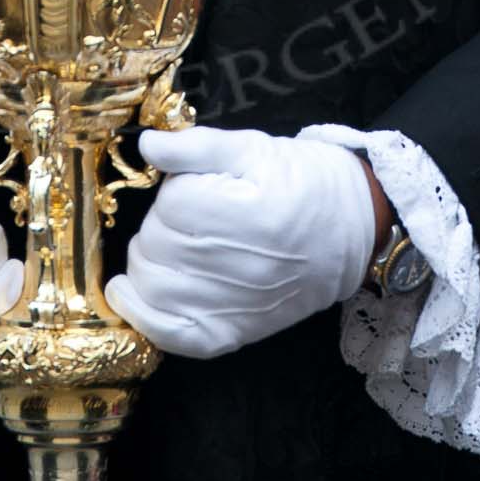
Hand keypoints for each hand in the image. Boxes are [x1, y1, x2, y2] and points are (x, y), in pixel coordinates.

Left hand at [104, 127, 376, 360]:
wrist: (350, 228)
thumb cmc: (301, 180)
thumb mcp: (253, 146)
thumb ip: (197, 145)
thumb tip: (148, 146)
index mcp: (247, 215)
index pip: (172, 205)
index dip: (173, 189)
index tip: (192, 183)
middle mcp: (239, 268)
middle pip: (157, 245)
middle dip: (158, 222)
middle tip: (184, 212)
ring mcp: (234, 306)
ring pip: (154, 287)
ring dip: (146, 261)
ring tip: (166, 244)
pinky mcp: (232, 333)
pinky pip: (173, 336)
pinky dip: (144, 317)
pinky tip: (129, 294)